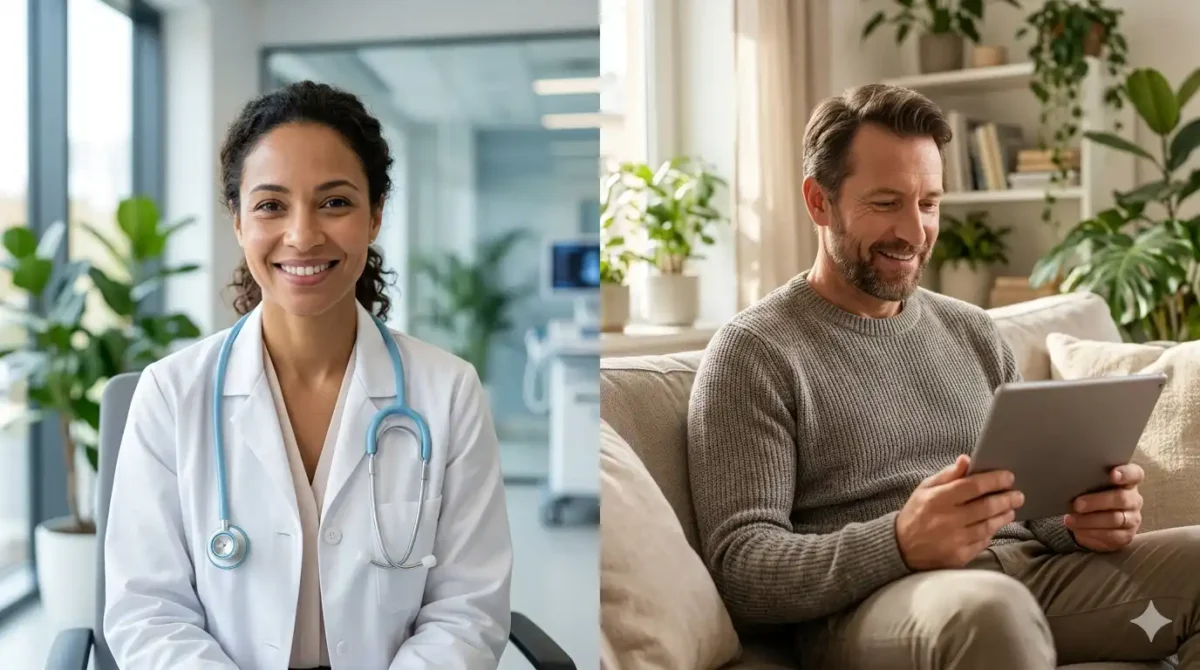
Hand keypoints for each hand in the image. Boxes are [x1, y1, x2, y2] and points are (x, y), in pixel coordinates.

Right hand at [896, 455, 1024, 570]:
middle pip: (987, 506)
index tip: (1008, 476)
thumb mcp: (925, 488)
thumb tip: (967, 460)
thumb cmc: (916, 513)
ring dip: (1004, 515)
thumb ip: (948, 475)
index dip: (994, 480)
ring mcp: (955, 540)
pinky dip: (991, 532)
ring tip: (1010, 509)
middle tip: (1018, 494)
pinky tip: (994, 525)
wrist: (902, 548)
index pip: (973, 486)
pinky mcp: (960, 556)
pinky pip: (983, 542)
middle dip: (1007, 498)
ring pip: (989, 525)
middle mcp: (947, 519)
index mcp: (938, 499)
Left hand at [1064, 463, 1142, 551]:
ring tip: (1070, 520)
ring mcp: (1132, 518)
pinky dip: (1092, 533)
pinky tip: (1078, 530)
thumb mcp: (1088, 485)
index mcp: (1127, 481)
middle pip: (1121, 498)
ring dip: (1089, 520)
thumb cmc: (1090, 495)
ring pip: (1115, 519)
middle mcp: (1133, 499)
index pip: (1134, 474)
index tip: (1113, 474)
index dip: (1126, 473)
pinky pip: (1111, 536)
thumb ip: (1087, 480)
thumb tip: (1068, 477)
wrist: (1090, 520)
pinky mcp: (1126, 536)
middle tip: (1077, 504)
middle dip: (1096, 501)